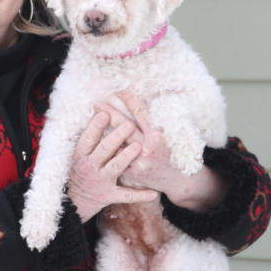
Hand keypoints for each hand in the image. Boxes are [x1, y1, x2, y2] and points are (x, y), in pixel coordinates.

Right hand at [66, 109, 157, 220]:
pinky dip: (140, 195)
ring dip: (127, 157)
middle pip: (104, 150)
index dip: (95, 126)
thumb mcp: (81, 153)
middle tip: (129, 125)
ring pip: (115, 168)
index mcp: (82, 154)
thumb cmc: (82, 168)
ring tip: (139, 146)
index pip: (88, 138)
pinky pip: (126, 196)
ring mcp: (100, 181)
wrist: (76, 200)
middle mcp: (90, 167)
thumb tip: (103, 110)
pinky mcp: (109, 195)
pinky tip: (154, 193)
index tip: (105, 113)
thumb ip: (91, 136)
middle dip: (116, 137)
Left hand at [97, 90, 225, 211]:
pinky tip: (97, 142)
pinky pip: (115, 159)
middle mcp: (146, 149)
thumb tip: (137, 101)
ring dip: (103, 132)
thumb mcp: (167, 135)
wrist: (176, 181)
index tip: (119, 89)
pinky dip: (108, 150)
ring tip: (93, 121)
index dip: (129, 100)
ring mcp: (137, 163)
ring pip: (115, 144)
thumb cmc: (171, 153)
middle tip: (97, 103)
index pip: (140, 113)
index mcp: (157, 137)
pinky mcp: (131, 174)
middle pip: (123, 127)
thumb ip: (152, 122)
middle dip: (109, 113)